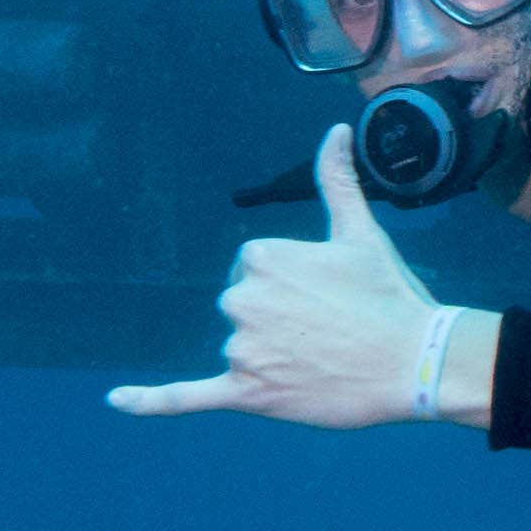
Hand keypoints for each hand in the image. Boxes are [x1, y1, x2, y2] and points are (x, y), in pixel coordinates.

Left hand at [108, 127, 489, 429]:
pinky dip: (150, 401)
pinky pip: (186, 397)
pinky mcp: (246, 393)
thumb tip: (334, 129)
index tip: (328, 295)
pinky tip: (115, 401)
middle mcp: (242, 300)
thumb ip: (335, 179)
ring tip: (324, 359)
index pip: (254, 270)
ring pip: (240, 349)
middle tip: (331, 329)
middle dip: (278, 319)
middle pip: (243, 308)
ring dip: (272, 356)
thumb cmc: (389, 295)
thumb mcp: (361, 232)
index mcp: (261, 257)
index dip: (292, 285)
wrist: (414, 363)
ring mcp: (242, 349)